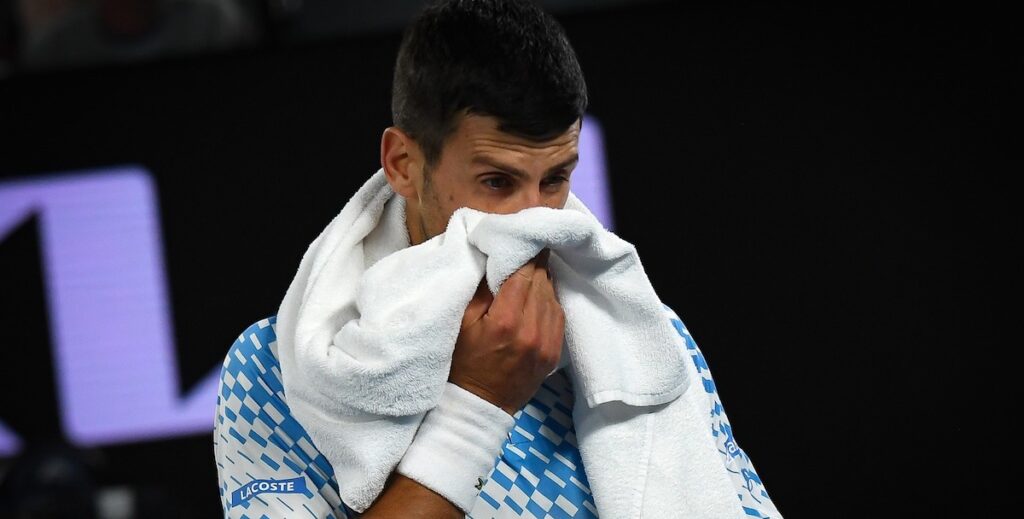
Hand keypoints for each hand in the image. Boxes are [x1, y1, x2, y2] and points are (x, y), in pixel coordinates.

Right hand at [449, 250, 564, 415]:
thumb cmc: (462, 362)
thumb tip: (498, 258)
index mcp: (506, 320)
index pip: (524, 273)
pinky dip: (549, 301)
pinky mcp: (555, 353)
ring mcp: (547, 343)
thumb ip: (482, 288)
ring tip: (532, 270)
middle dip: (534, 263)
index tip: (524, 237)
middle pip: (541, 281)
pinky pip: (558, 315)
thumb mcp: (462, 322)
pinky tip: (539, 295)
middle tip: (528, 247)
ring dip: (543, 281)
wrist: (479, 405)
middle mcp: (533, 330)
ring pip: (552, 296)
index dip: (525, 252)